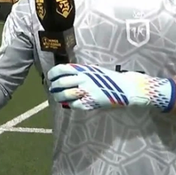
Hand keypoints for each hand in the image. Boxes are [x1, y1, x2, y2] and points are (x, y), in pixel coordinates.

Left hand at [47, 64, 175, 111]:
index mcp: (83, 69)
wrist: (125, 87)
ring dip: (59, 97)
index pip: (61, 69)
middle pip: (59, 83)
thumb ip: (79, 73)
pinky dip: (71, 104)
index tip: (50, 78)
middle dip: (54, 87)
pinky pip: (74, 105)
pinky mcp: (91, 102)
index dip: (52, 74)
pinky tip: (72, 103)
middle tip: (53, 90)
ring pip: (64, 95)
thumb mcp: (93, 71)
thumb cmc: (108, 78)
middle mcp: (83, 79)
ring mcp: (86, 91)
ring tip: (59, 98)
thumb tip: (63, 78)